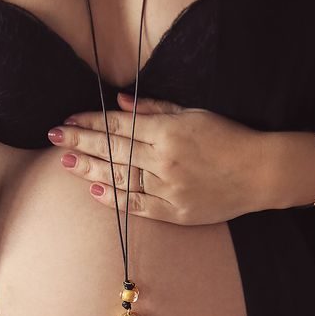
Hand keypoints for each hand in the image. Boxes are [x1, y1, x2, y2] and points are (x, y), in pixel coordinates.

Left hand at [48, 92, 269, 224]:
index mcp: (168, 132)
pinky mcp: (175, 212)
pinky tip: (95, 191)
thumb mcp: (194, 114)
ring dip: (90, 170)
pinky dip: (116, 200)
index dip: (90, 123)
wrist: (260, 173)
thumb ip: (155, 109)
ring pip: (121, 178)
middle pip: (113, 151)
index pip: (119, 127)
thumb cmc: (229, 138)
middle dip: (80, 143)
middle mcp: (164, 161)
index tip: (67, 121)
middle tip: (54, 138)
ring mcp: (168, 189)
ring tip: (66, 163)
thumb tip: (120, 103)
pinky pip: (139, 206)